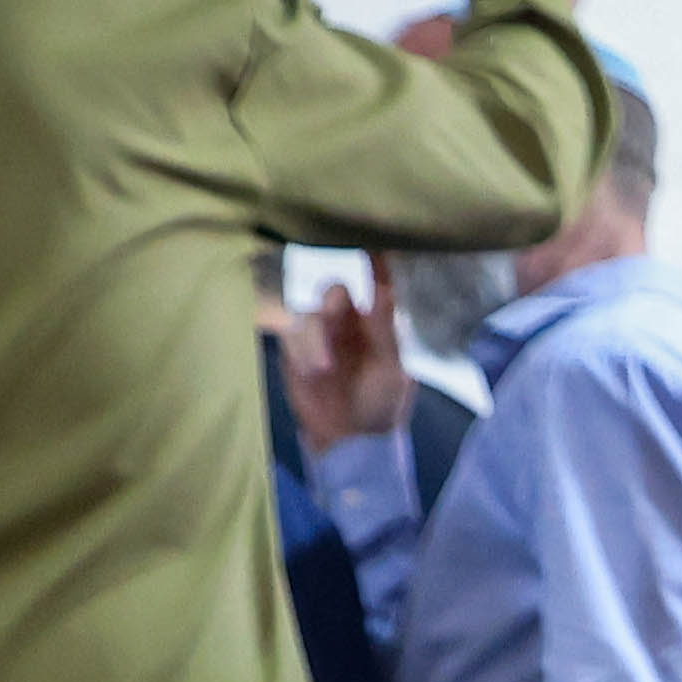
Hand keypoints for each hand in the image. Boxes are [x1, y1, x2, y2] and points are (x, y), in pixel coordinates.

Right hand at [280, 275, 408, 454]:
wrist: (348, 441)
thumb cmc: (381, 404)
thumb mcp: (393, 371)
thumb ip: (386, 330)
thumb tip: (385, 289)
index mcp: (378, 321)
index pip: (377, 281)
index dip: (375, 260)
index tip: (371, 241)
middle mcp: (347, 319)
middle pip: (333, 289)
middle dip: (332, 301)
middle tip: (335, 310)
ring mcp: (319, 333)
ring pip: (308, 313)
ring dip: (314, 337)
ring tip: (323, 369)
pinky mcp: (294, 349)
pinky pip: (289, 335)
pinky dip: (299, 349)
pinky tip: (311, 372)